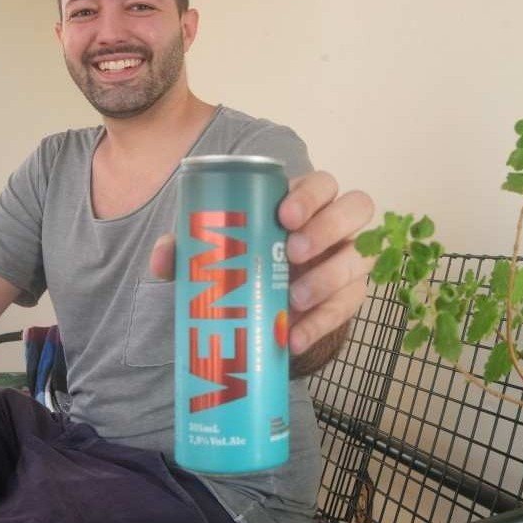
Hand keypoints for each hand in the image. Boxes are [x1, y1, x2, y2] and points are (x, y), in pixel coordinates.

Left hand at [151, 171, 374, 354]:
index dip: (311, 196)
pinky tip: (296, 338)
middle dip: (327, 229)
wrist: (260, 297)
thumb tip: (163, 260)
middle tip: (292, 253)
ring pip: (360, 258)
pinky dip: (322, 324)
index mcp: (306, 200)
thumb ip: (187, 247)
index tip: (284, 216)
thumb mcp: (215, 248)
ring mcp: (348, 257)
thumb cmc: (242, 256)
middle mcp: (336, 223)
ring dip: (328, 278)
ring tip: (294, 299)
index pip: (323, 183)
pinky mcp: (349, 294)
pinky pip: (349, 306)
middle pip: (356, 209)